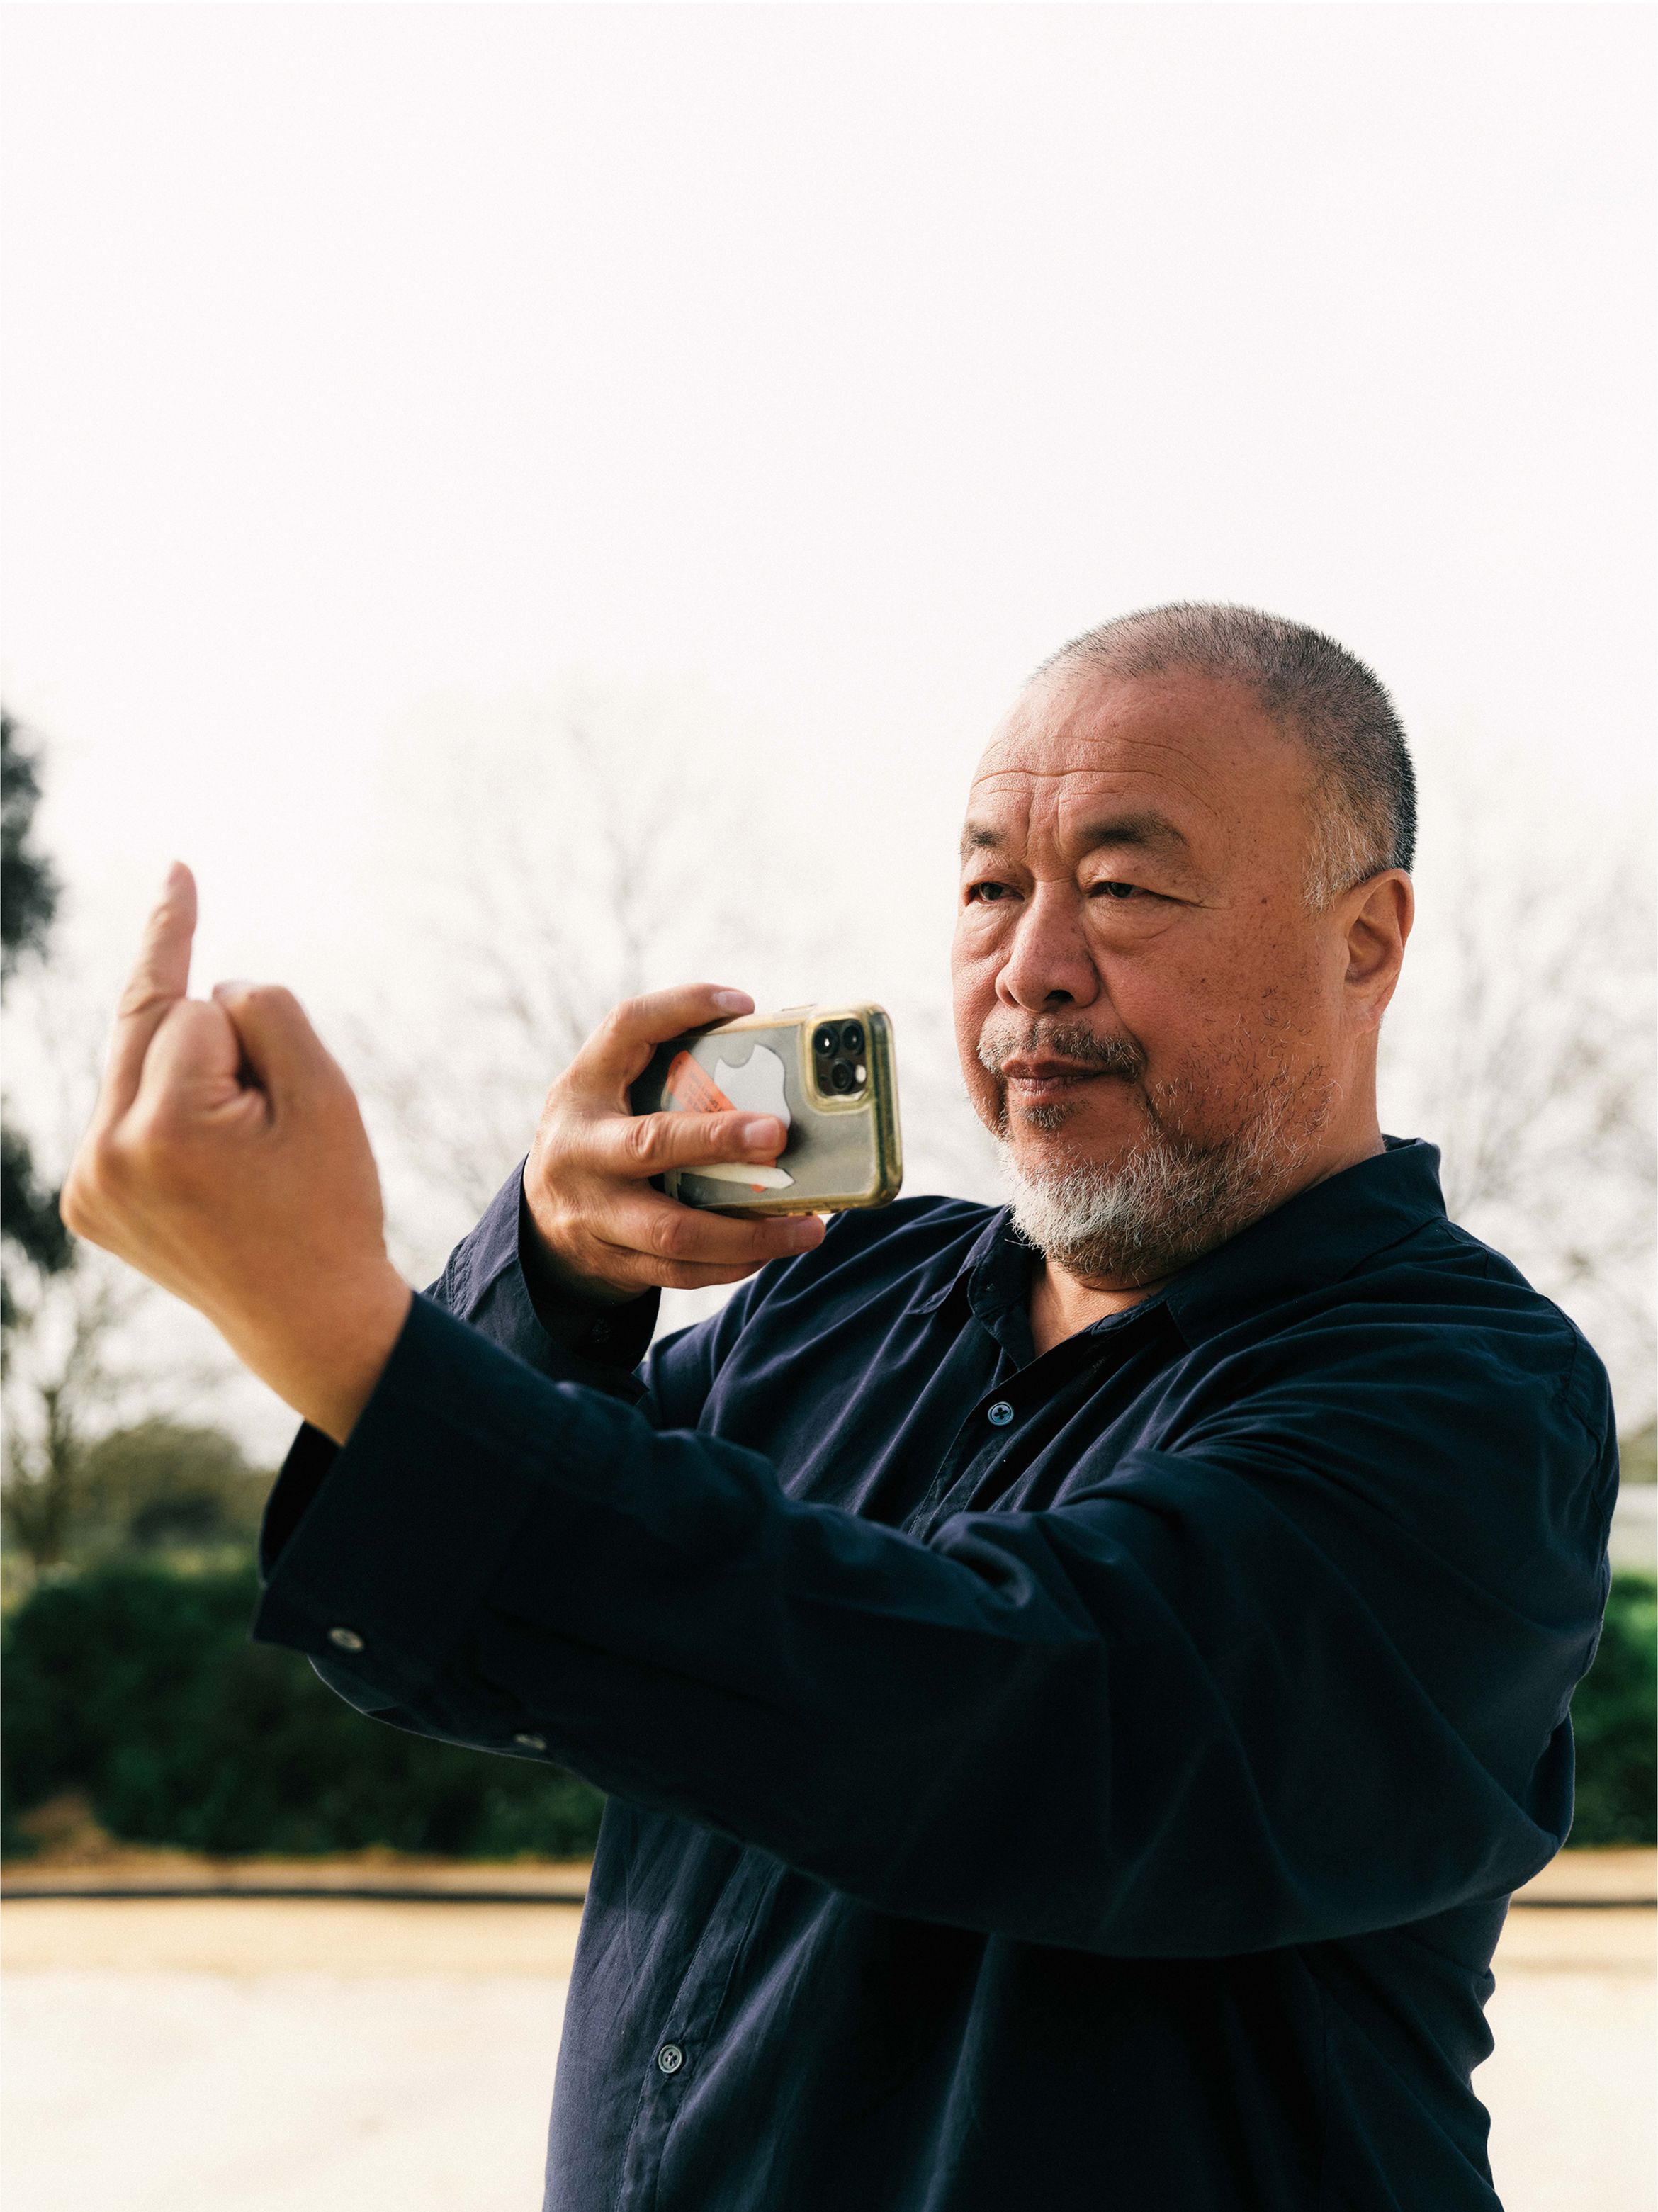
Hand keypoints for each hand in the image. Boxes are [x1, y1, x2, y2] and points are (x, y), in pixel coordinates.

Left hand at [60, 865, 410, 1442]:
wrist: (310, 1319)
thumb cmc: (331, 1202)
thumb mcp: (328, 1095)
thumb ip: (267, 1014)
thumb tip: (208, 989)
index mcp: (166, 1129)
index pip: (200, 1005)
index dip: (239, 1010)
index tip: (176, 867)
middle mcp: (106, 1155)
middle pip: (153, 1026)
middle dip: (215, 1046)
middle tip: (267, 1118)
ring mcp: (86, 1185)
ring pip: (139, 1067)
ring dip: (192, 1084)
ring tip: (243, 1162)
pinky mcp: (83, 1203)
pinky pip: (126, 1113)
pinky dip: (168, 1119)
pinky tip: (209, 1175)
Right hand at [524, 985, 827, 1300]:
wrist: (540, 1222)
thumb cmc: (601, 1136)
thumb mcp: (610, 1091)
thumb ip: (664, 1066)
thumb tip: (766, 1044)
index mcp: (583, 1090)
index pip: (625, 1028)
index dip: (681, 1008)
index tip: (742, 1004)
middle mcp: (579, 1150)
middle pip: (650, 1144)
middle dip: (717, 1140)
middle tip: (777, 1134)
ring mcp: (593, 1214)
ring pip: (674, 1231)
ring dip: (749, 1232)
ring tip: (808, 1228)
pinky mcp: (613, 1262)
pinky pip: (681, 1273)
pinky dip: (732, 1265)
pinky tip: (772, 1251)